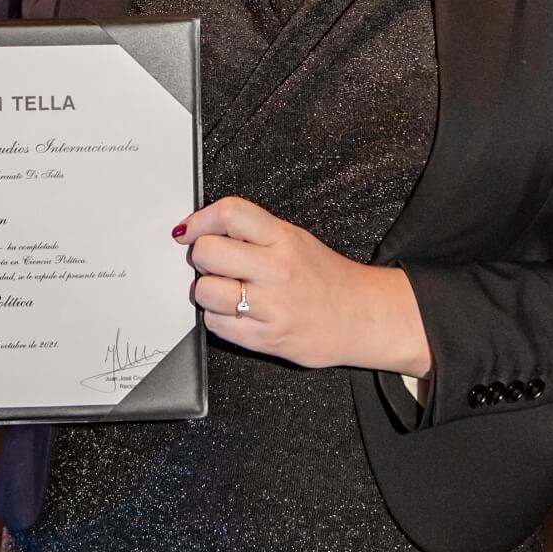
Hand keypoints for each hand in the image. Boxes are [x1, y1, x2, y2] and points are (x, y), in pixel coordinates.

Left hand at [175, 194, 431, 377]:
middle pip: (207, 253)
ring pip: (204, 291)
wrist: (363, 318)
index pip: (230, 213)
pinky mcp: (265, 338)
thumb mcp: (296, 240)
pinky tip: (236, 313)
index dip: (199, 220)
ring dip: (207, 291)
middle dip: (202, 258)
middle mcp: (275, 269)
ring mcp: (270, 306)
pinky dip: (217, 318)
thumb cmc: (326, 278)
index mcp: (283, 238)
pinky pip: (215, 324)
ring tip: (226, 291)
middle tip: (215, 264)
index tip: (189, 230)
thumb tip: (204, 229)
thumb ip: (254, 232)